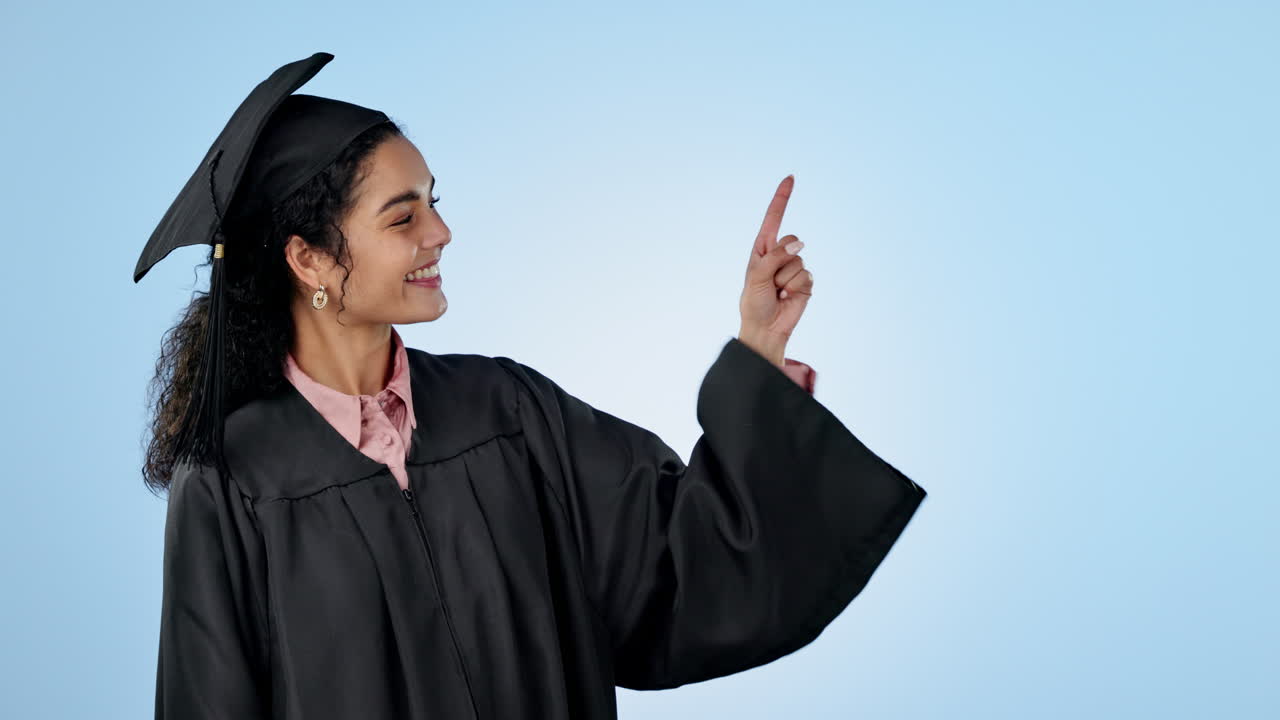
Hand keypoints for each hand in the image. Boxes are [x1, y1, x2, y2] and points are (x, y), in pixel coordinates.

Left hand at [738, 175, 813, 362]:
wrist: (766, 328)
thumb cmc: (754, 302)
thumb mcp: (757, 275)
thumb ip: (776, 256)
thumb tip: (800, 244)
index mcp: (762, 249)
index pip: (773, 219)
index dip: (782, 198)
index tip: (790, 177)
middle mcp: (779, 255)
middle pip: (791, 241)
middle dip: (781, 261)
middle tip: (770, 282)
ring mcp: (793, 268)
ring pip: (799, 260)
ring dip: (786, 279)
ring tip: (777, 292)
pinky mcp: (805, 281)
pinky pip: (807, 275)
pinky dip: (797, 287)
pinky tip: (788, 297)